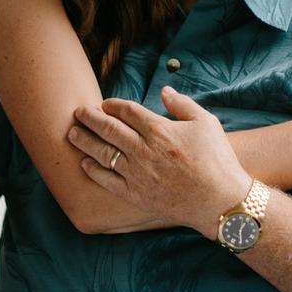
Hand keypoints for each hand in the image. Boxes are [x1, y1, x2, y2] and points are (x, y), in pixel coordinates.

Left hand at [70, 87, 251, 238]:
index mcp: (160, 130)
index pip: (127, 111)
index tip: (105, 104)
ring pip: (102, 153)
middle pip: (108, 129)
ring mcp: (137, 174)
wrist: (219, 201)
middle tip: (78, 112)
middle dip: (89, 118)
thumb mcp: (206, 123)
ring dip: (84, 141)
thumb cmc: (216, 159)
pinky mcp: (135, 194)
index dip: (113, 105)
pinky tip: (85, 163)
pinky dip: (93, 171)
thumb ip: (182, 104)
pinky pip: (107, 181)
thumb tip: (164, 90)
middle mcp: (143, 150)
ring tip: (72, 134)